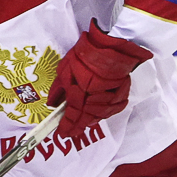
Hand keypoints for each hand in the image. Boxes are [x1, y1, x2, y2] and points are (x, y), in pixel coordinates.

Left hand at [47, 21, 152, 137]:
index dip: (67, 126)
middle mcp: (97, 96)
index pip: (73, 115)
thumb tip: (54, 104)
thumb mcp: (65, 69)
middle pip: (87, 118)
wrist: (111, 43)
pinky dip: (105, 112)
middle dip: (78, 126)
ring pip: (100, 115)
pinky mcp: (122, 92)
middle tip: (72, 131)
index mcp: (81, 91)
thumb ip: (59, 89)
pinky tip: (99, 111)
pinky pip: (113, 109)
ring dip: (91, 119)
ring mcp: (111, 95)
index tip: (62, 133)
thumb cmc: (86, 53)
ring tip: (83, 121)